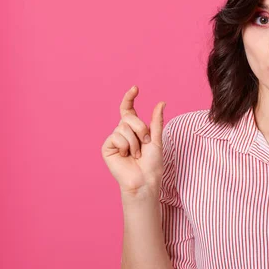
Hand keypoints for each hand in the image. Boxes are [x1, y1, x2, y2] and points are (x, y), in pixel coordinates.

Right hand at [101, 85, 165, 199]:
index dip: (129, 98)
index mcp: (134, 130)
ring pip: (123, 127)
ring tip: (136, 154)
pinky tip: (125, 156)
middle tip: (145, 144)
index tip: (135, 88)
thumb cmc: (152, 164)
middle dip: (141, 129)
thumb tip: (161, 102)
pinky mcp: (107, 147)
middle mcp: (122, 132)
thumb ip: (156, 121)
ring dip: (134, 141)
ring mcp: (114, 139)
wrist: (145, 180)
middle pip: (129, 118)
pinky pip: (116, 136)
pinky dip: (125, 146)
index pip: (128, 110)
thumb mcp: (156, 139)